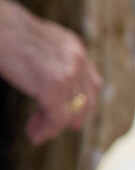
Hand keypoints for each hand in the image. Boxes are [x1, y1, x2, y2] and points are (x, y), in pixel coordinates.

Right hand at [0, 0, 101, 143]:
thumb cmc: (5, 33)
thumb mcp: (38, 43)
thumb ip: (50, 59)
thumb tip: (45, 80)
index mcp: (74, 47)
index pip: (91, 83)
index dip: (81, 103)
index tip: (67, 114)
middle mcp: (77, 60)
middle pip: (87, 100)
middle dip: (71, 118)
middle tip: (50, 128)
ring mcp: (68, 73)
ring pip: (72, 111)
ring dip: (53, 127)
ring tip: (37, 134)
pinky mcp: (53, 86)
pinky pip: (58, 117)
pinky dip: (47, 130)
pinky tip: (35, 136)